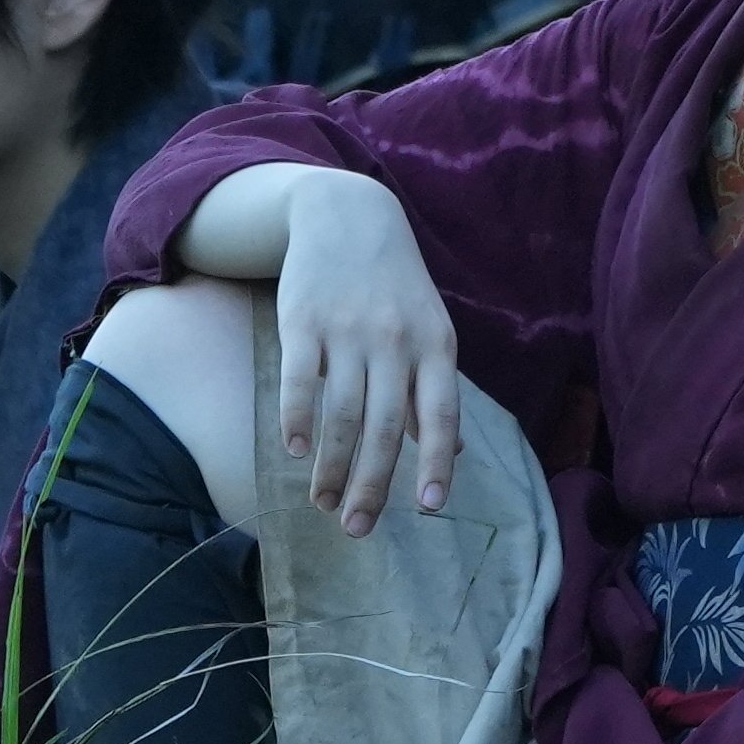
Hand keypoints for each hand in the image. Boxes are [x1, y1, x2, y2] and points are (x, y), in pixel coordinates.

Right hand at [266, 170, 468, 536]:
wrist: (350, 214)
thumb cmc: (394, 285)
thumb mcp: (428, 327)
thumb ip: (431, 389)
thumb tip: (452, 451)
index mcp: (435, 345)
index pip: (441, 414)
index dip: (437, 462)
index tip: (430, 508)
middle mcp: (396, 340)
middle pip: (386, 427)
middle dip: (372, 484)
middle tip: (357, 528)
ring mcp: (349, 330)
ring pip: (341, 414)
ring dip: (330, 466)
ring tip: (321, 501)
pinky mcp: (305, 320)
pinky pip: (300, 381)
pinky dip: (296, 420)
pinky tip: (291, 451)